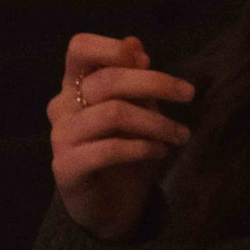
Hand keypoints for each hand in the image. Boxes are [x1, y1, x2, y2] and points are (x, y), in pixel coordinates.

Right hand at [47, 32, 194, 241]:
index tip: (147, 60)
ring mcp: (61, 138)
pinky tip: (159, 151)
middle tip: (189, 94)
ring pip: (113, 114)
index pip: (79, 49)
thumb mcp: (139, 109)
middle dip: (155, 83)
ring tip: (180, 135)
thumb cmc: (127, 149)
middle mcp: (62, 107)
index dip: (111, 48)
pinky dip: (141, 147)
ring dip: (157, 122)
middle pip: (107, 80)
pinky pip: (108, 149)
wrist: (112, 204)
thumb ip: (134, 78)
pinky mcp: (65, 168)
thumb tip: (135, 45)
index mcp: (76, 85)